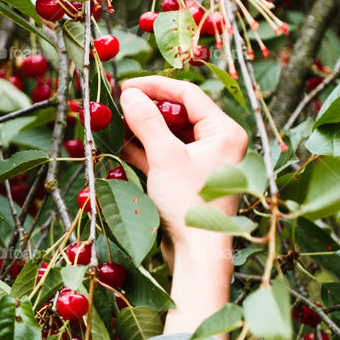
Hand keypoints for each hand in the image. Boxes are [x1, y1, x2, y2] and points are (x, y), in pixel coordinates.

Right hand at [118, 76, 248, 267]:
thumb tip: (128, 94)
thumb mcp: (165, 157)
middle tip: (117, 103)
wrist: (197, 254)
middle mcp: (219, 144)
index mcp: (225, 132)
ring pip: (169, 136)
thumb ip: (147, 122)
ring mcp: (203, 164)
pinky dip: (145, 151)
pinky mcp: (188, 181)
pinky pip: (165, 157)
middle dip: (147, 109)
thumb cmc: (189, 204)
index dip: (156, 86)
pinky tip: (119, 144)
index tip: (126, 85)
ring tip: (114, 122)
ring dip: (142, 130)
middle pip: (179, 114)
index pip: (189, 95)